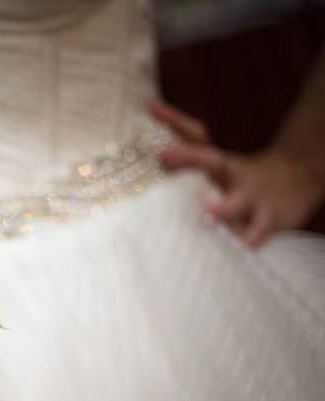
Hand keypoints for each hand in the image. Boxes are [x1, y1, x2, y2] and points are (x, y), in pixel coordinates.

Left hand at [149, 100, 324, 246]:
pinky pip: (256, 233)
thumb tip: (149, 118)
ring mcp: (253, 197)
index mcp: (218, 162)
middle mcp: (234, 175)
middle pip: (212, 160)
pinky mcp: (269, 219)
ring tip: (205, 213)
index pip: (195, 137)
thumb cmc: (240, 179)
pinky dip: (246, 240)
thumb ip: (185, 159)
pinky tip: (235, 246)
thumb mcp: (216, 167)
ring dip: (222, 208)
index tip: (151, 109)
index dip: (173, 121)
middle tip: (164, 154)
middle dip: (189, 156)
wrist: (296, 181)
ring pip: (237, 202)